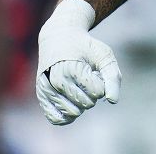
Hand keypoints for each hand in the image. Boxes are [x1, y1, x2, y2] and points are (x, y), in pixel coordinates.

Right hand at [35, 0, 120, 124]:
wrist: (58, 38)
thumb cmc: (84, 47)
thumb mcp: (103, 55)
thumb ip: (112, 77)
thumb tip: (112, 100)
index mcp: (72, 69)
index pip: (97, 92)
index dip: (101, 83)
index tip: (95, 70)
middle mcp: (56, 81)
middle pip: (86, 103)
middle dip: (92, 93)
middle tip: (85, 77)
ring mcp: (47, 90)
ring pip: (73, 113)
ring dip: (81, 103)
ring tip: (77, 85)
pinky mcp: (42, 97)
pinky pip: (56, 119)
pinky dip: (67, 116)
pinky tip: (72, 104)